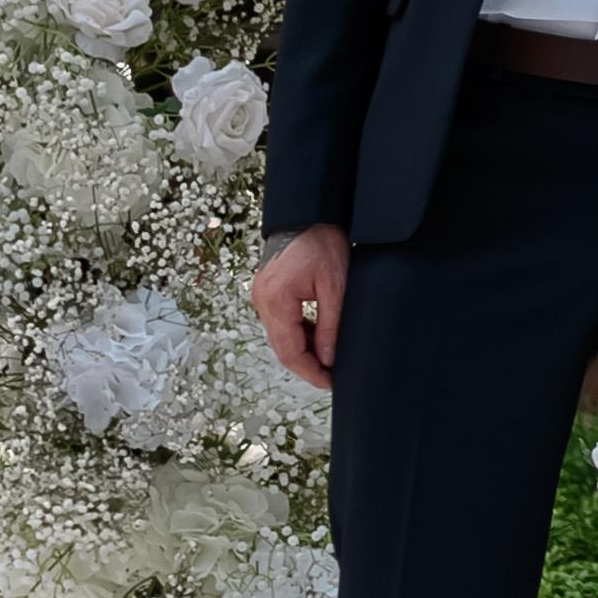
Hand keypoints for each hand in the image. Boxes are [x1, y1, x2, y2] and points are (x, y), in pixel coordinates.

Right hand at [252, 225, 349, 390]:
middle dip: (307, 365)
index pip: (290, 351)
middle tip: (332, 376)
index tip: (330, 382)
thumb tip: (328, 358)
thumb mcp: (335, 285)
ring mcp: (262, 297)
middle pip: (282, 348)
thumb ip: (330, 325)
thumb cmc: (321, 241)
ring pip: (281, 337)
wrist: (308, 215)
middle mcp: (262, 301)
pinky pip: (281, 323)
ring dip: (303, 350)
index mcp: (276, 300)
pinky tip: (317, 337)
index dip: (310, 372)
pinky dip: (298, 334)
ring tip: (329, 357)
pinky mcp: (267, 293)